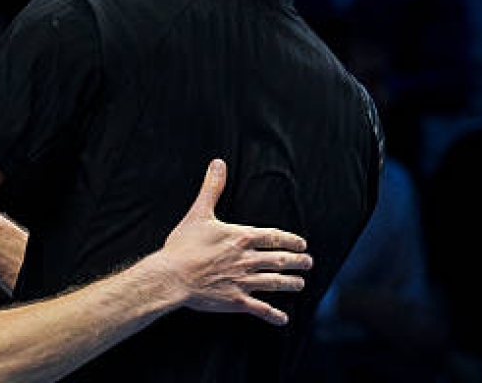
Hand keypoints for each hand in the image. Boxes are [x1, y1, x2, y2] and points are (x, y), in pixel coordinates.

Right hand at [146, 159, 311, 325]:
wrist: (173, 275)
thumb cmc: (184, 245)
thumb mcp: (199, 212)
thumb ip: (212, 188)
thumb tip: (218, 163)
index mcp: (242, 238)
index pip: (275, 237)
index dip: (291, 241)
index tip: (302, 244)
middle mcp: (248, 260)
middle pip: (280, 261)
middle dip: (297, 262)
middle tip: (308, 263)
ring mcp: (244, 281)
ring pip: (275, 283)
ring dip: (291, 284)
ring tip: (300, 284)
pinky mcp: (236, 301)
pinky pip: (261, 309)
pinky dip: (274, 315)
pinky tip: (283, 319)